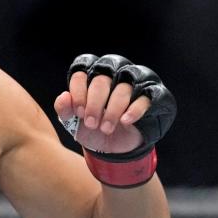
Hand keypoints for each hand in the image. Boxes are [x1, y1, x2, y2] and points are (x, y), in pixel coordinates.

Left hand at [55, 54, 175, 186]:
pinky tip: (124, 122)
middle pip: (101, 79)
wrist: (114, 146)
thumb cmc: (93, 126)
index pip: (82, 71)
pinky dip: (134, 110)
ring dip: (111, 111)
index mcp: (93, 74)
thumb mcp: (74, 122)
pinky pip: (145, 97)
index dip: (78, 92)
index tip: (77, 112)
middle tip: (90, 123)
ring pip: (123, 88)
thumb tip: (64, 97)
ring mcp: (135, 81)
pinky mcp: (153, 94)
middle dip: (94, 104)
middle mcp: (114, 72)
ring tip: (105, 129)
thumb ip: (64, 109)